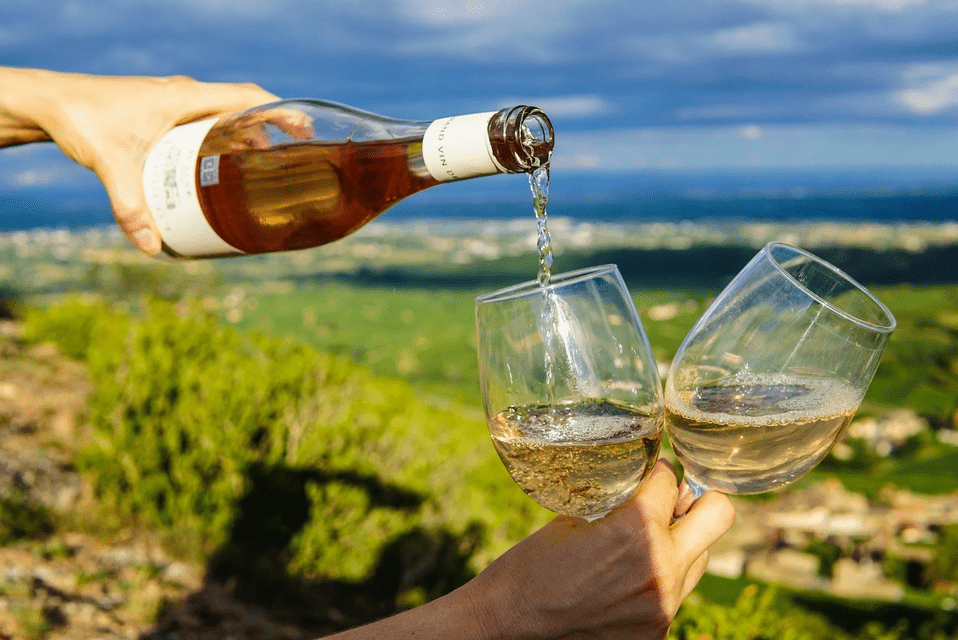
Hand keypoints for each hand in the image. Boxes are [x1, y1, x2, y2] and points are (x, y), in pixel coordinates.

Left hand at [8, 69, 278, 253]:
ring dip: (246, 137)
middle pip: (243, 108)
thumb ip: (130, 207)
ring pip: (224, 117)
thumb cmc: (81, 119)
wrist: (49, 103)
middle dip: (271, 132)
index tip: (305, 129)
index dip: (281, 111)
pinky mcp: (163, 115)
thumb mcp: (110, 165)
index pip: (247, 97)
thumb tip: (152, 247)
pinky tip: (220, 168)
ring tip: (263, 169)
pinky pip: (206, 123)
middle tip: (291, 160)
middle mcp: (185, 96)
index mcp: (184, 98)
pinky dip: (221, 141)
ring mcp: (175, 104)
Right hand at [464, 459, 734, 639]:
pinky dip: (657, 581)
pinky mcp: (658, 632)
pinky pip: (676, 593)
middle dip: (697, 500)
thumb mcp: (574, 518)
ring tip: (641, 546)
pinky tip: (623, 581)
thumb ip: (619, 503)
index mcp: (636, 529)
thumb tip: (649, 486)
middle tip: (674, 501)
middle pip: (719, 513)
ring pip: (701, 557)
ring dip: (680, 543)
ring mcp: (664, 604)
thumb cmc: (532, 566)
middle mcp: (661, 566)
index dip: (657, 471)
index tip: (649, 472)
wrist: (511, 624)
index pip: (671, 479)